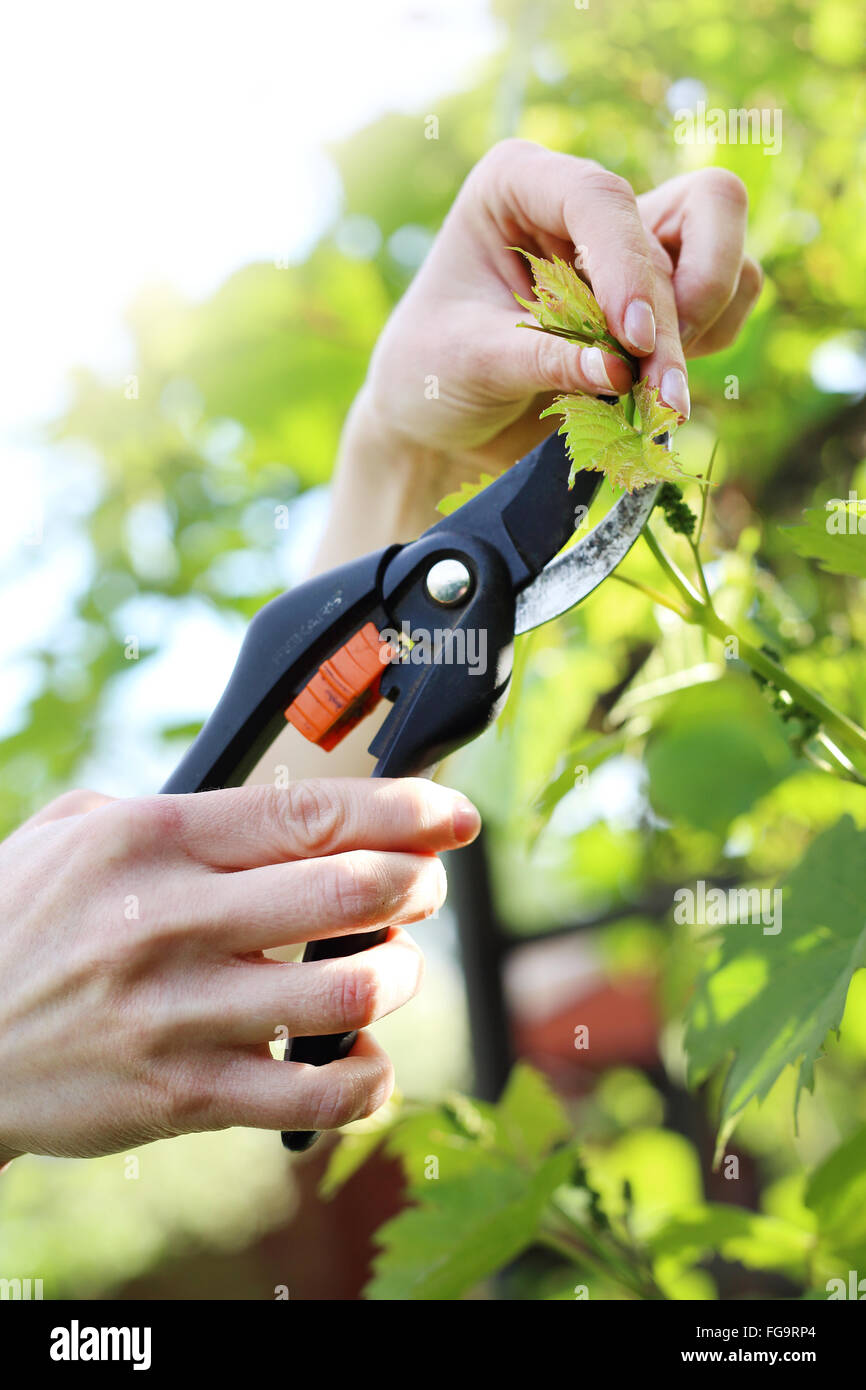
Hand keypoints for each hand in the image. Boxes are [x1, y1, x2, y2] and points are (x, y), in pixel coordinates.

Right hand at [0, 779, 479, 1159]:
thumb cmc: (17, 922)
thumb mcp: (75, 833)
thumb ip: (176, 811)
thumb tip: (283, 811)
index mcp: (155, 840)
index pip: (312, 812)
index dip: (405, 810)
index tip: (453, 816)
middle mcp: (172, 920)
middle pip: (352, 891)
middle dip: (418, 885)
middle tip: (424, 887)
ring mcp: (179, 1013)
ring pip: (348, 994)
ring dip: (400, 976)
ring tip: (392, 968)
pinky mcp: (182, 1095)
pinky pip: (314, 1096)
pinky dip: (366, 1079)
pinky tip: (361, 1058)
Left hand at [358, 139, 761, 473]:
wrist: (440, 419)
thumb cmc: (432, 372)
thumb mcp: (468, 363)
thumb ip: (539, 359)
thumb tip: (620, 370)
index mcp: (520, 183)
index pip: (599, 197)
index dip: (628, 264)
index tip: (633, 338)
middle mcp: (583, 204)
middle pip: (691, 215)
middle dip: (680, 308)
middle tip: (660, 391)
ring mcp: (629, 247)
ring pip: (723, 254)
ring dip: (701, 327)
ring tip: (656, 401)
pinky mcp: (658, 296)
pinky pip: (726, 302)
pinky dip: (704, 346)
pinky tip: (655, 393)